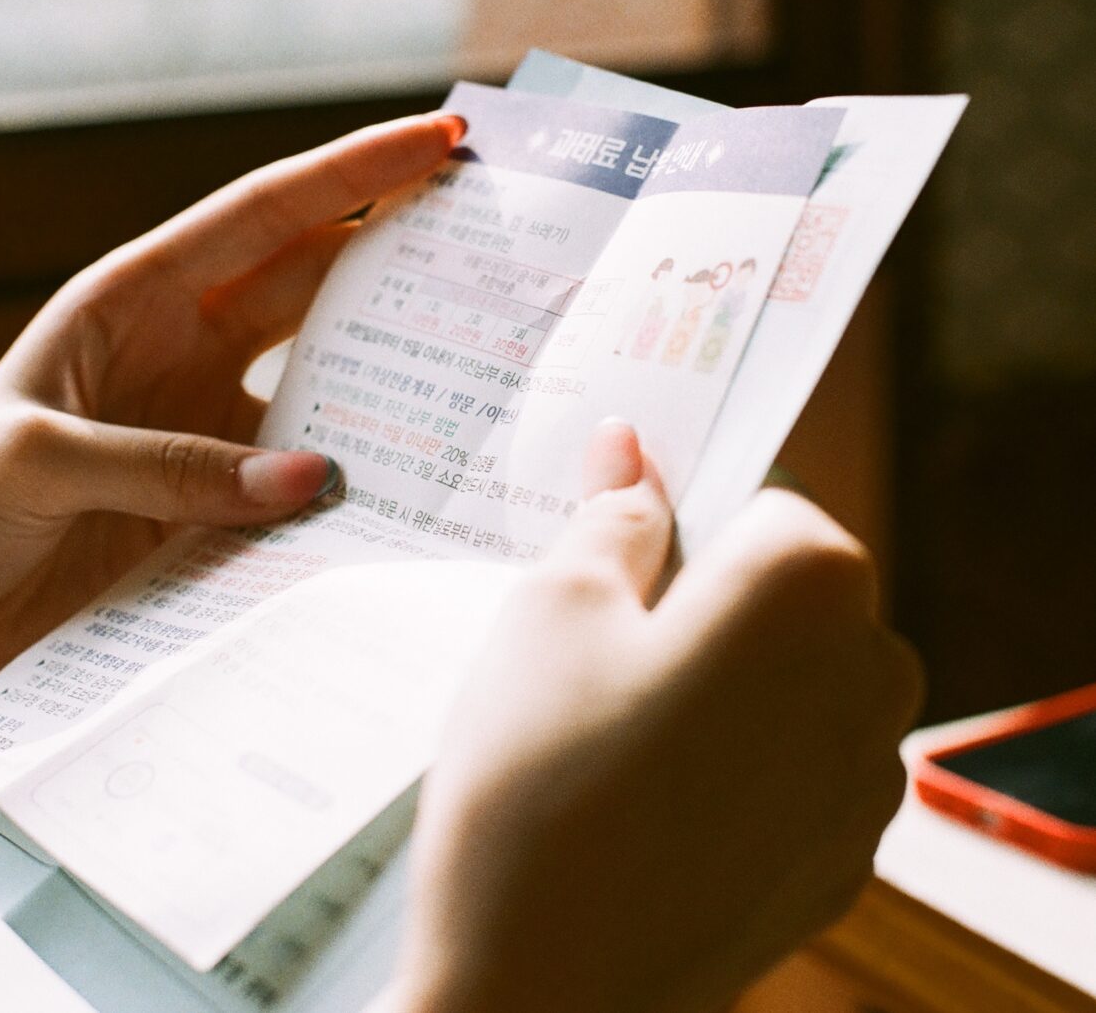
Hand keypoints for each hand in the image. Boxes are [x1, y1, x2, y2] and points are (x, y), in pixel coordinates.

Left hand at [0, 112, 463, 746]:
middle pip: (313, 280)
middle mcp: (184, 351)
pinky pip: (304, 476)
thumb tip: (313, 478)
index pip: (264, 216)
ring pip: (326, 376)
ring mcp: (211, 426)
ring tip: (481, 357)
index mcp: (133, 300)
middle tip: (493, 234)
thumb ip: (170, 463)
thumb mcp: (36, 461)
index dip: (353, 172)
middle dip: (399, 246)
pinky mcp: (220, 500)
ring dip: (393, 365)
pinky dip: (356, 475)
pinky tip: (409, 478)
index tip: (438, 140)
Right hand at [387, 421, 921, 1012]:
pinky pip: (799, 760)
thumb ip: (611, 514)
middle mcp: (869, 678)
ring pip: (799, 673)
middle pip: (794, 585)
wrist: (540, 1000)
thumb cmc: (536, 783)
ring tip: (616, 722)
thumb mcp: (551, 608)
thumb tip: (628, 447)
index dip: (687, 508)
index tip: (621, 539)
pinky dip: (741, 752)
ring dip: (725, 671)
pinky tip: (652, 793)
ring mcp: (864, 780)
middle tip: (600, 636)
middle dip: (707, 591)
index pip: (768, 494)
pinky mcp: (841, 857)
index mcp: (808, 589)